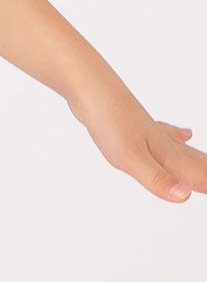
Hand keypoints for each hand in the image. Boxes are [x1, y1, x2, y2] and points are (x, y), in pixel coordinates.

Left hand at [69, 85, 206, 202]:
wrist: (87, 85)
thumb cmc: (108, 120)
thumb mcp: (130, 157)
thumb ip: (157, 178)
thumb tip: (185, 195)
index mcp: (164, 151)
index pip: (194, 172)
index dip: (206, 182)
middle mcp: (161, 139)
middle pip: (191, 159)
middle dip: (205, 170)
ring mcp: (147, 129)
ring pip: (179, 146)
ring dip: (194, 157)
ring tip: (206, 162)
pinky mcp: (133, 123)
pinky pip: (162, 132)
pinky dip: (175, 134)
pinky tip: (182, 133)